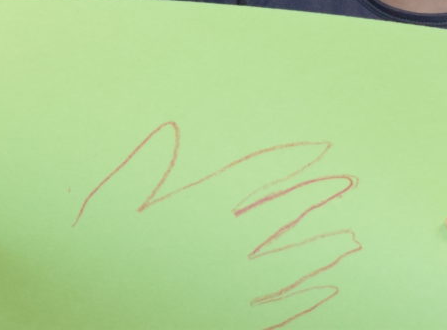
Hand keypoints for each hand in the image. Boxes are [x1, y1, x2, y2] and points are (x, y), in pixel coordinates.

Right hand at [72, 121, 362, 325]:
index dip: (288, 163)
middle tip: (346, 183)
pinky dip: (306, 295)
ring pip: (289, 262)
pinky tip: (324, 287)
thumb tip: (165, 134)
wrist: (103, 317)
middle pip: (281, 218)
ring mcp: (233, 287)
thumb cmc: (98, 260)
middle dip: (314, 199)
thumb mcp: (109, 205)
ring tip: (349, 238)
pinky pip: (281, 306)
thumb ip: (139, 170)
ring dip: (320, 248)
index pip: (255, 179)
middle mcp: (224, 248)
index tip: (319, 149)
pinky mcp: (234, 318)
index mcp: (198, 214)